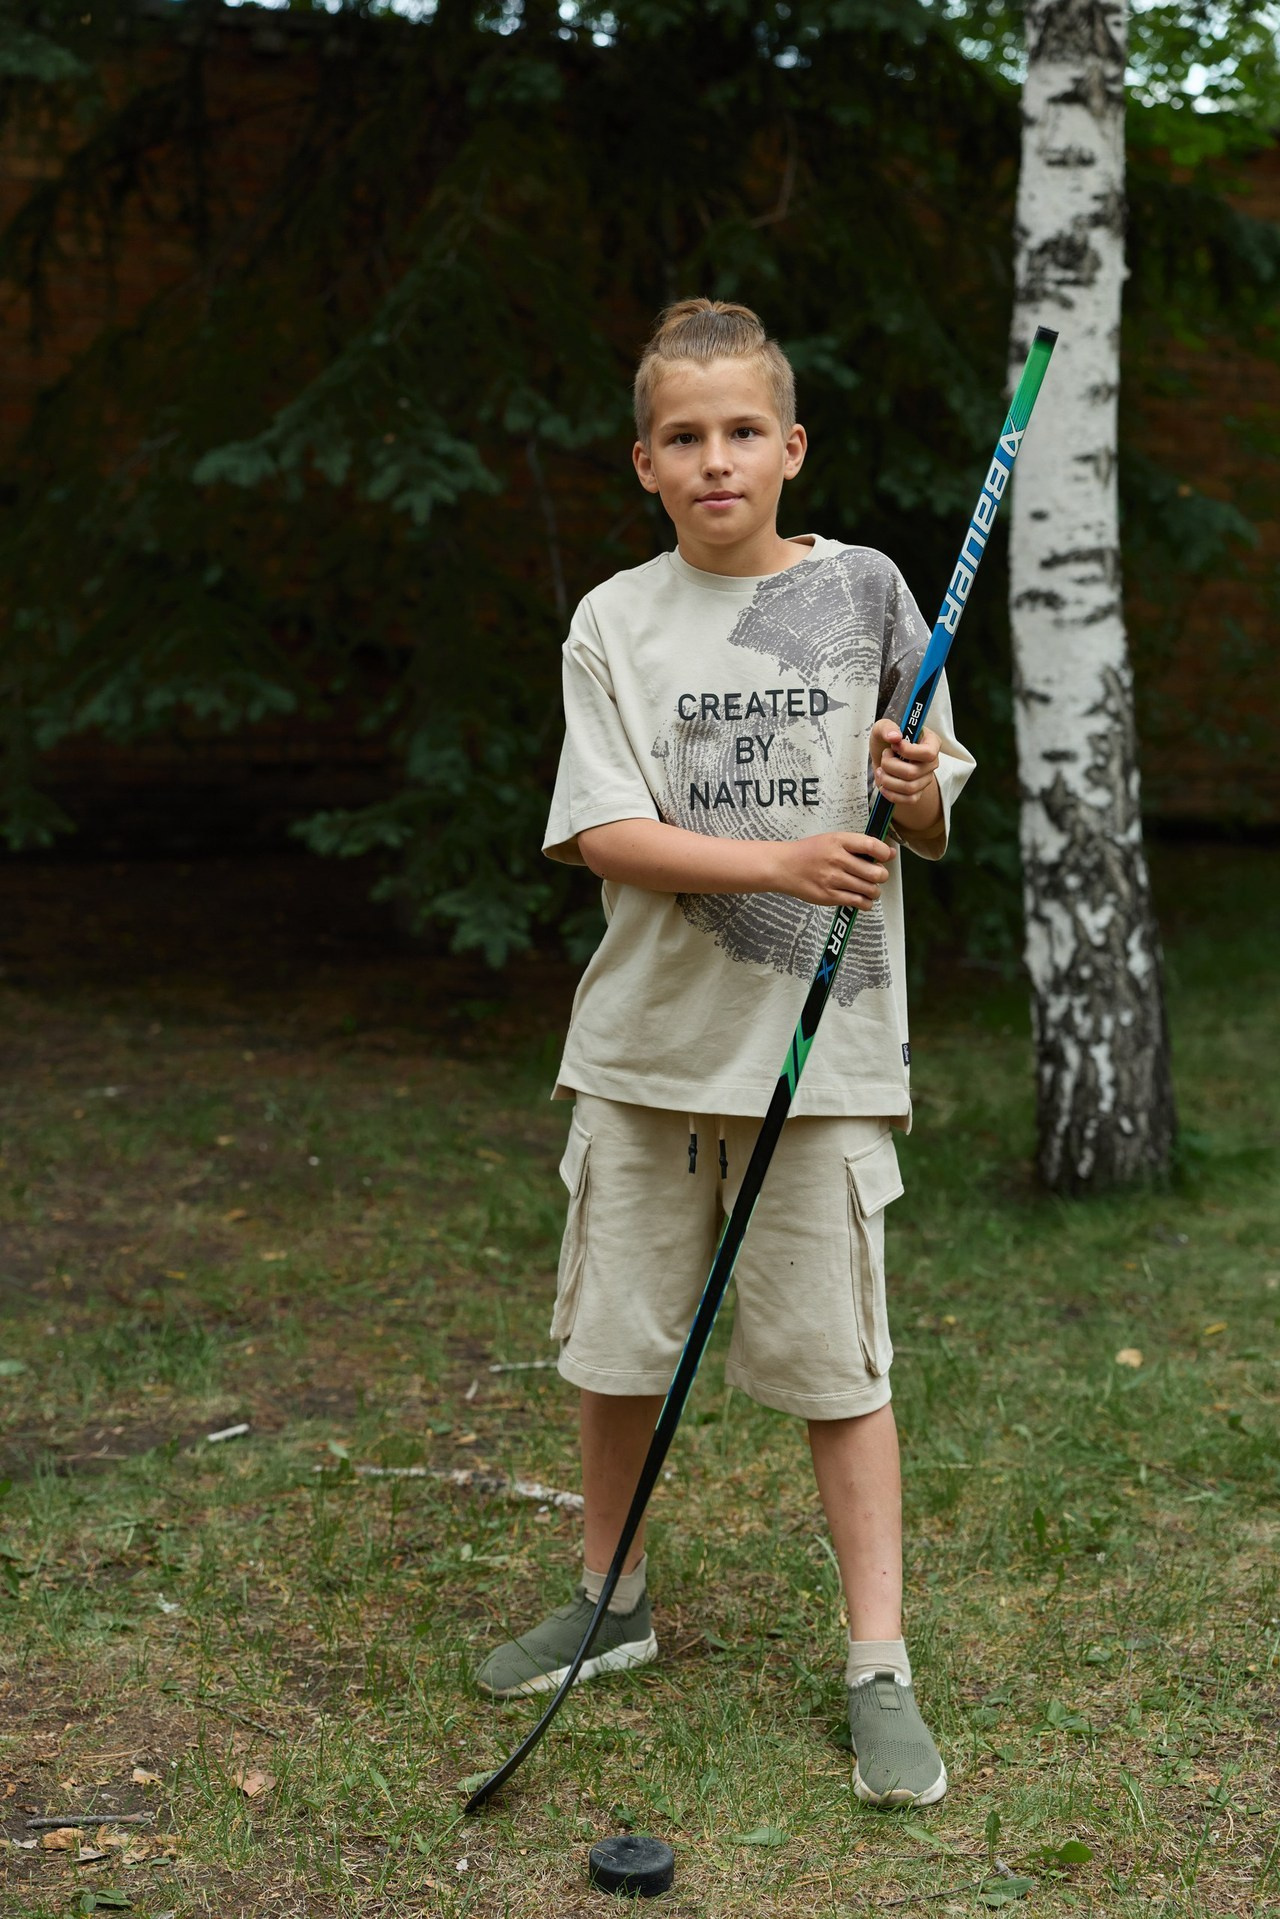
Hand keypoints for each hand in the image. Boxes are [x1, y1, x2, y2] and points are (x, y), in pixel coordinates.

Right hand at [773, 832, 896, 907]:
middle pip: (875, 872)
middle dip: (882, 876)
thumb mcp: (832, 840)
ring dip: (875, 891)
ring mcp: (833, 879)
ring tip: (869, 888)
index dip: (885, 853)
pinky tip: (862, 899)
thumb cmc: (809, 852)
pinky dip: (865, 903)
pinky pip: (857, 902)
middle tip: (877, 875)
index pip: (872, 846)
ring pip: (870, 890)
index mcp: (839, 841)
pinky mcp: (828, 896)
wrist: (783, 866)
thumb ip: (858, 845)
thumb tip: (889, 852)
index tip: (886, 857)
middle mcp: (837, 859)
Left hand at [871, 719, 940, 804]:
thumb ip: (887, 727)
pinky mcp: (917, 792)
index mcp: (931, 742)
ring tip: (880, 770)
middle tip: (884, 757)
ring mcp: (926, 779)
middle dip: (890, 765)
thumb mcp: (883, 727)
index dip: (908, 751)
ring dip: (887, 780)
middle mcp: (932, 762)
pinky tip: (883, 785)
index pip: (928, 753)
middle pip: (913, 772)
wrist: (882, 756)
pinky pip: (908, 800)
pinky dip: (891, 794)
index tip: (894, 746)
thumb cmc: (886, 740)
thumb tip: (895, 736)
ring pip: (909, 787)